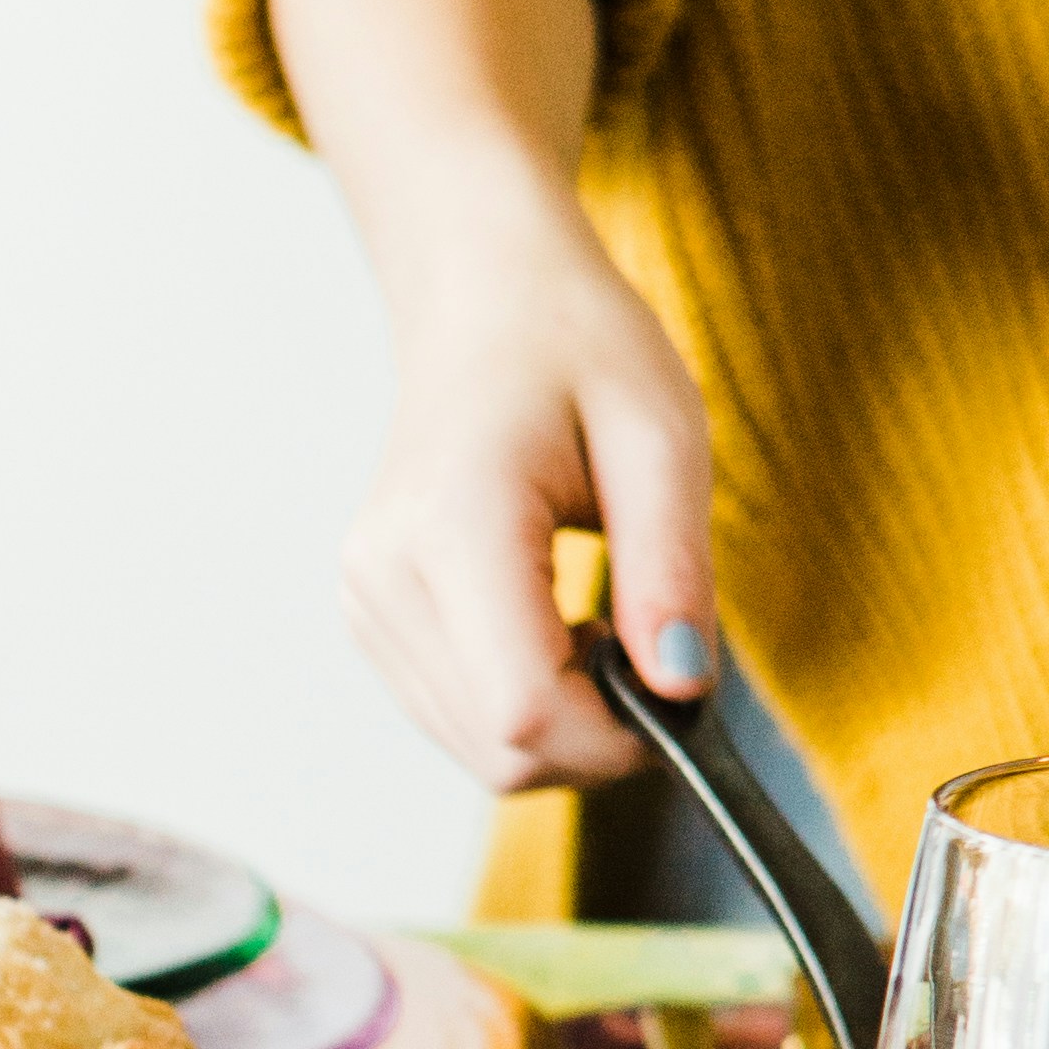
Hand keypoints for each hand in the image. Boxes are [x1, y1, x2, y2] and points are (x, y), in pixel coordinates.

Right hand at [340, 185, 719, 796]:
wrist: (481, 299)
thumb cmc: (577, 348)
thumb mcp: (660, 437)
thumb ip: (671, 570)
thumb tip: (680, 688)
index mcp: (452, 524)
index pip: (524, 710)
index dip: (618, 735)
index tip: (680, 685)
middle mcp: (385, 577)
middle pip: (499, 749)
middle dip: (598, 736)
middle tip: (652, 649)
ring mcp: (367, 602)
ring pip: (479, 749)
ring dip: (564, 723)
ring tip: (603, 625)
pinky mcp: (371, 618)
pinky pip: (458, 718)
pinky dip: (525, 704)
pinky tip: (554, 628)